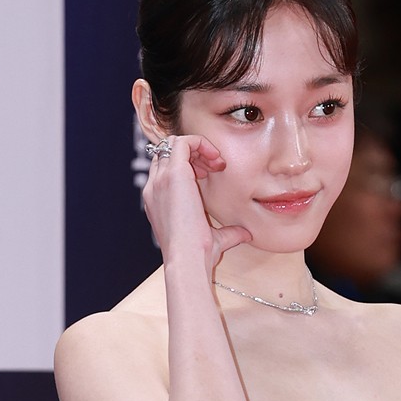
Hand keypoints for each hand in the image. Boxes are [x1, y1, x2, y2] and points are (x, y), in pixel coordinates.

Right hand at [141, 134, 250, 272]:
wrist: (188, 258)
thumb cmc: (197, 255)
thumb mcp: (213, 239)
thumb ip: (228, 233)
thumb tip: (246, 234)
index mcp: (157, 200)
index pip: (165, 169)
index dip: (188, 165)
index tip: (209, 175)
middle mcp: (154, 187)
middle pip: (168, 154)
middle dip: (193, 154)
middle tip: (215, 168)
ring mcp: (161, 179)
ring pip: (174, 144)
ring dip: (198, 148)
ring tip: (217, 164)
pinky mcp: (173, 173)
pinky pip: (184, 142)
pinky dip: (201, 143)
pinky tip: (216, 160)